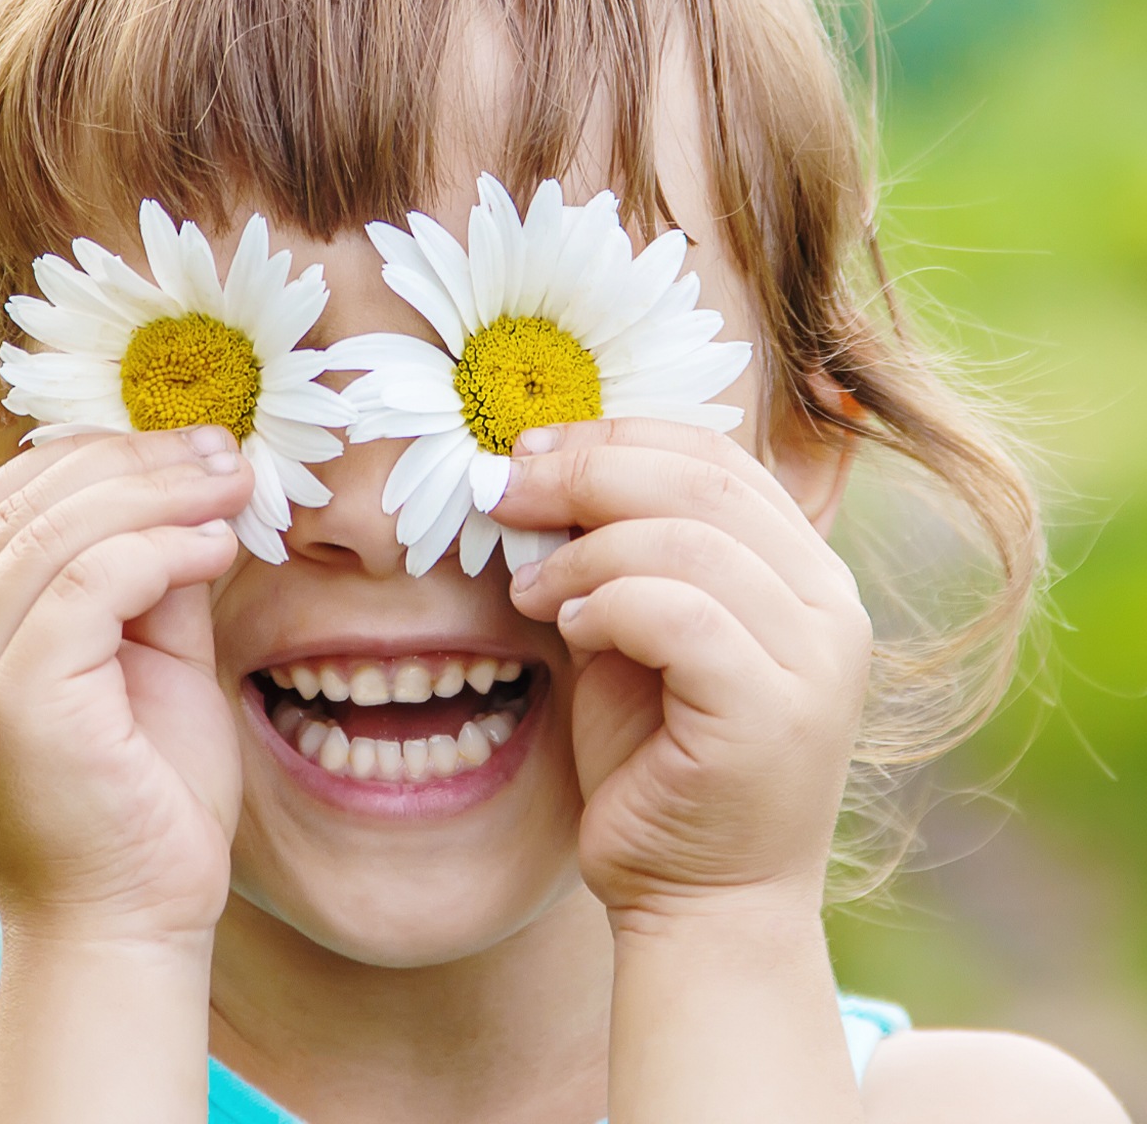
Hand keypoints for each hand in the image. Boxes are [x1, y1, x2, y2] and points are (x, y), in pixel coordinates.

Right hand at [0, 426, 253, 944]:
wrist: (135, 930)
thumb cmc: (152, 802)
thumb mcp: (154, 662)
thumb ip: (152, 577)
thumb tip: (191, 486)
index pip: (3, 506)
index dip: (94, 456)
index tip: (188, 444)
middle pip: (20, 505)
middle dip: (133, 461)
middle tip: (221, 450)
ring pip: (51, 536)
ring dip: (156, 493)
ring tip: (231, 484)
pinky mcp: (11, 709)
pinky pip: (82, 586)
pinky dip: (158, 549)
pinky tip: (217, 545)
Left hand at [495, 418, 871, 925]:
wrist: (700, 899)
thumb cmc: (656, 757)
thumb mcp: (635, 627)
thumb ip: (618, 548)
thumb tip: (538, 463)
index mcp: (804, 567)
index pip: (715, 453)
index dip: (614, 435)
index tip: (529, 450)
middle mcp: (830, 604)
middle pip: (700, 481)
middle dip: (584, 472)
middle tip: (503, 491)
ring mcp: (816, 660)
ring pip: (685, 541)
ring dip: (583, 551)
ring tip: (530, 589)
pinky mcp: (776, 713)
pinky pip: (678, 614)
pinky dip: (607, 603)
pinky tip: (570, 627)